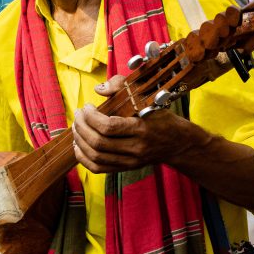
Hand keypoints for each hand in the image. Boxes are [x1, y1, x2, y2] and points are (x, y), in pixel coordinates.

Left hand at [72, 75, 190, 172]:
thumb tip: (98, 89)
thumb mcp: (147, 95)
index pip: (109, 127)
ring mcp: (131, 161)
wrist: (177, 142)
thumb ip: (122, 85)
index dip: (92, 117)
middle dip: (82, 127)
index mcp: (142, 128)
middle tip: (78, 115)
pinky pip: (99, 168)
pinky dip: (84, 158)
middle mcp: (136, 148)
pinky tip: (78, 146)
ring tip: (76, 127)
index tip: (87, 107)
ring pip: (96, 157)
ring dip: (80, 141)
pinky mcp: (126, 168)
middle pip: (99, 143)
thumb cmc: (160, 115)